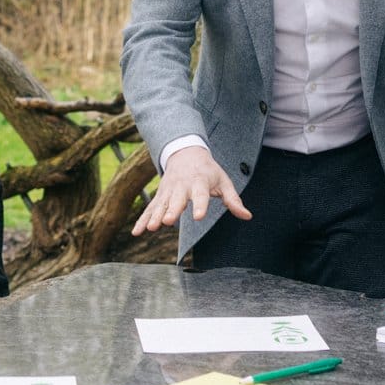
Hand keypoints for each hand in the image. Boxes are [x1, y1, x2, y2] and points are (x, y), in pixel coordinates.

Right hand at [132, 145, 251, 236]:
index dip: (200, 206)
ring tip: (151, 228)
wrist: (185, 152)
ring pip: (160, 204)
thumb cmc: (208, 171)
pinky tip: (137, 232)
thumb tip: (247, 216)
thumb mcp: (224, 181)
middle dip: (171, 210)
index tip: (198, 217)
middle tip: (167, 221)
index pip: (201, 195)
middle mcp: (182, 186)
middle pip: (176, 200)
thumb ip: (233, 200)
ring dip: (154, 216)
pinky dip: (142, 219)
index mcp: (200, 182)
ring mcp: (169, 190)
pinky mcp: (160, 195)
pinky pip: (150, 208)